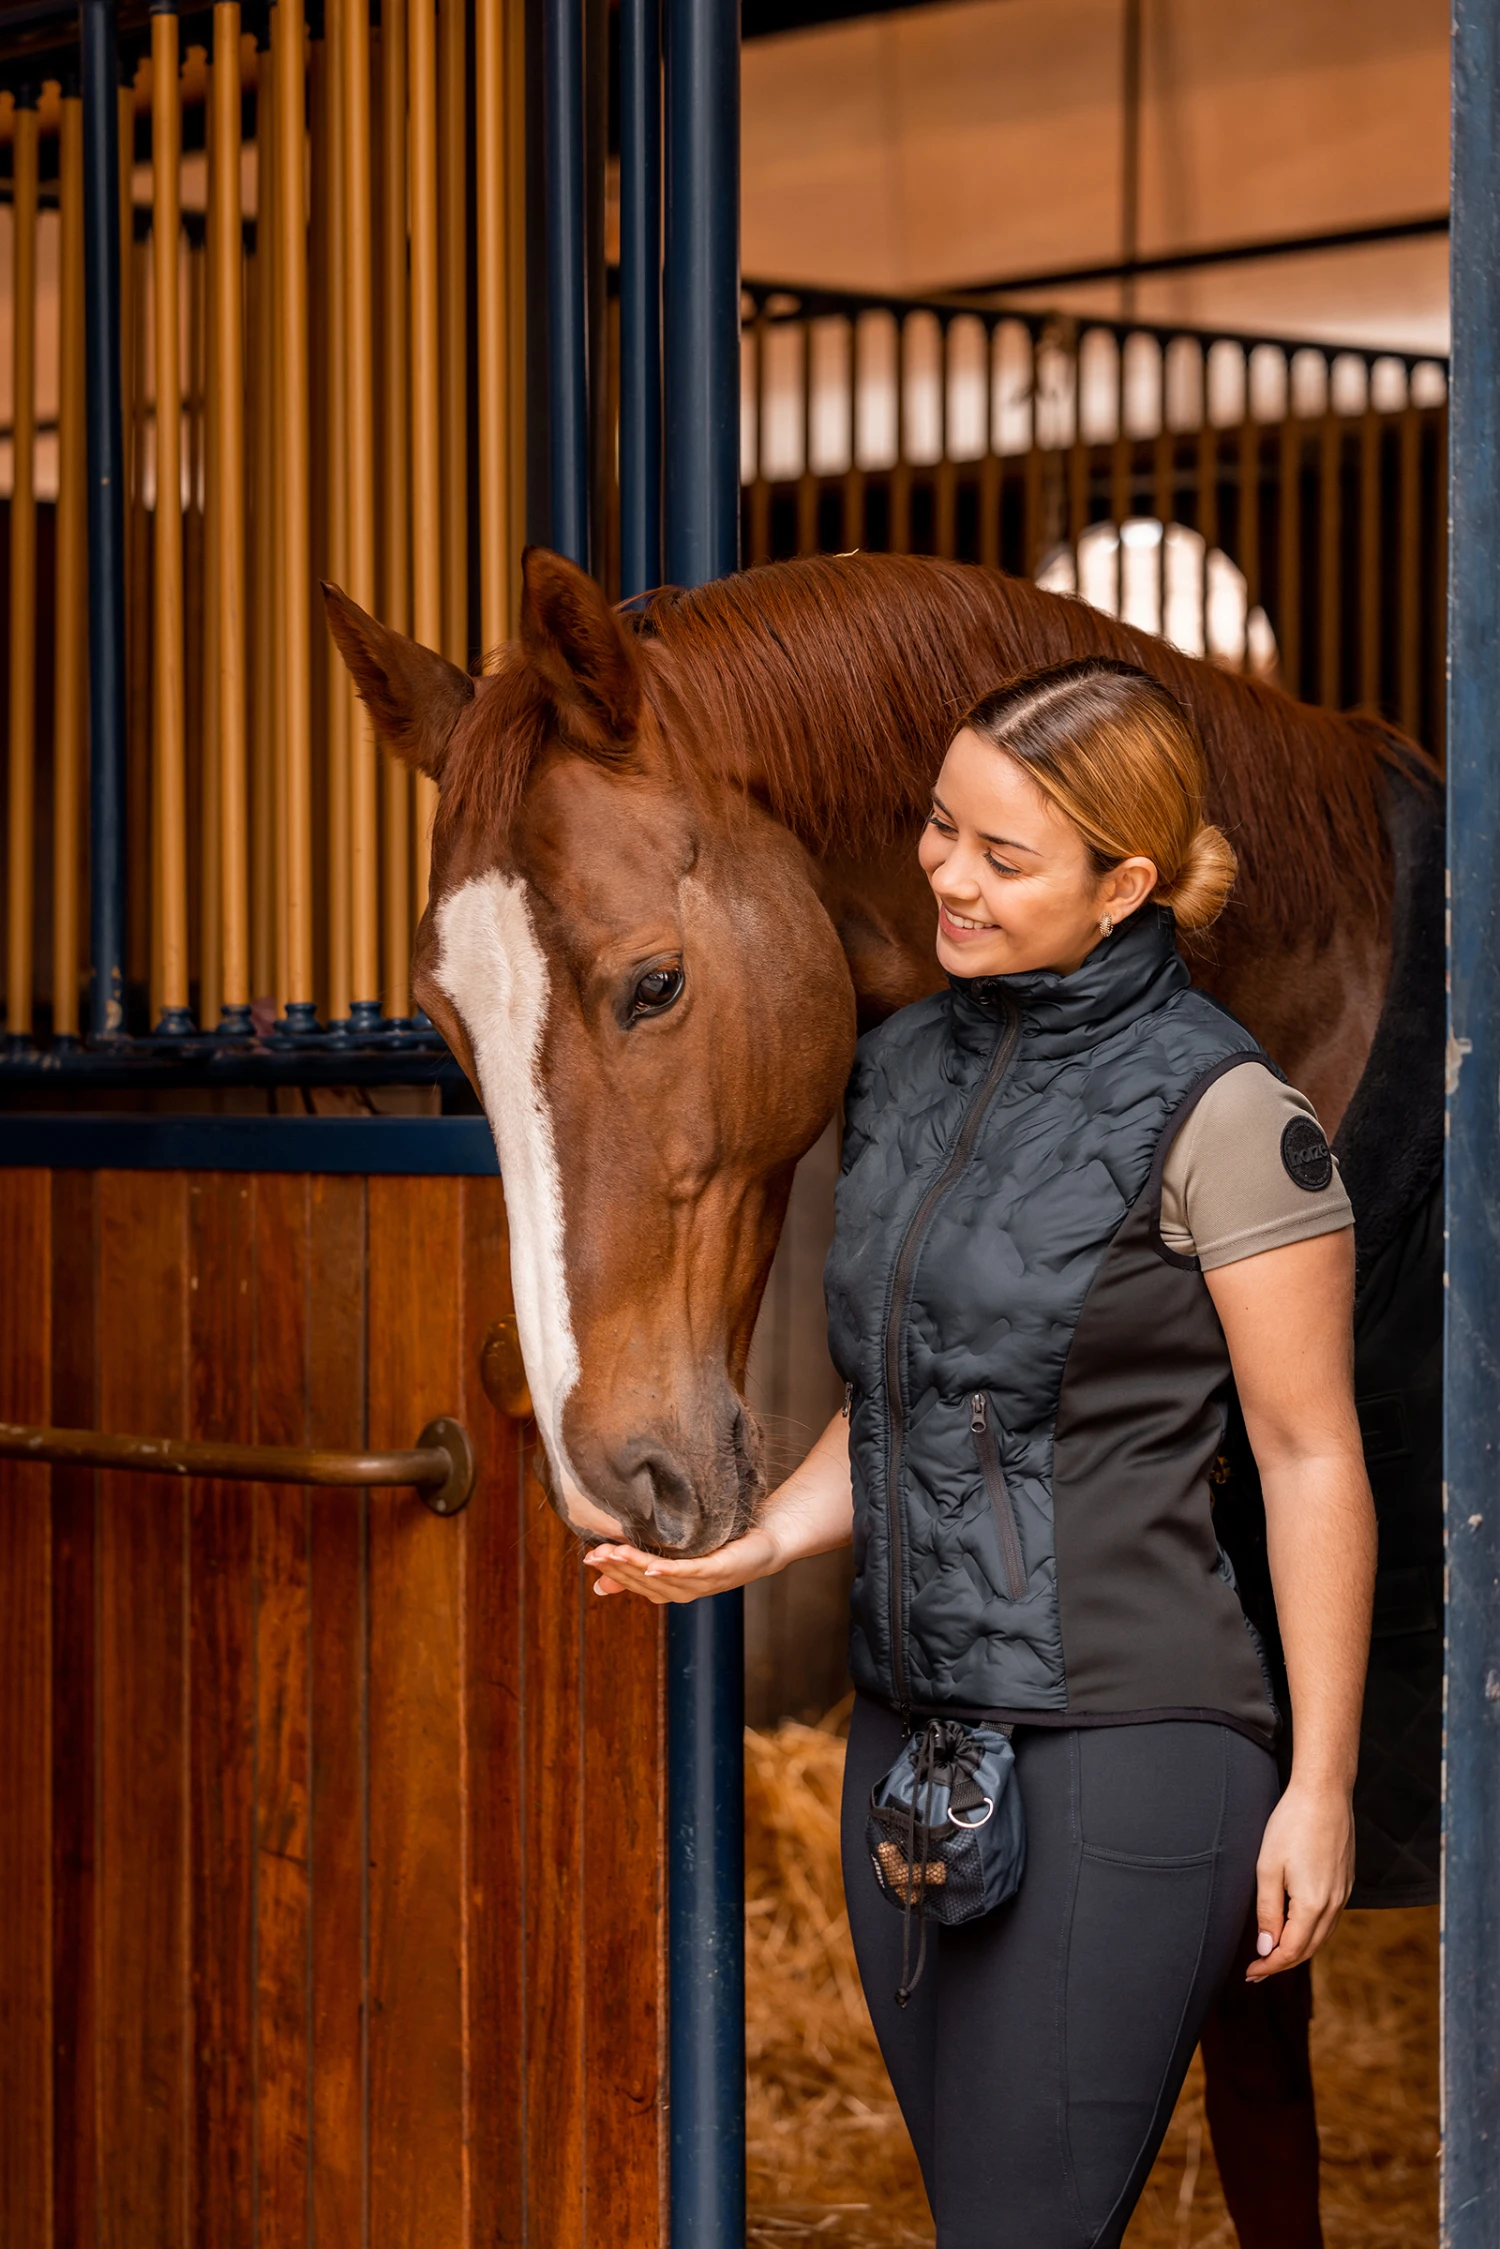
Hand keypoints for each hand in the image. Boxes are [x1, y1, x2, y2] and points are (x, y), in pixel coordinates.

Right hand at [585, 1522, 781, 1605]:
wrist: (768, 1542)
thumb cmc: (724, 1544)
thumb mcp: (680, 1553)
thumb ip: (644, 1566)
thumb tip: (601, 1584)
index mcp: (674, 1588)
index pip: (635, 1584)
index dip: (612, 1573)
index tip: (588, 1558)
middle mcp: (685, 1591)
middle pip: (643, 1584)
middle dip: (617, 1570)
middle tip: (592, 1554)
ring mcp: (702, 1584)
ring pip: (660, 1580)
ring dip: (634, 1569)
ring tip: (611, 1554)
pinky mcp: (717, 1572)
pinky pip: (687, 1574)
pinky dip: (667, 1573)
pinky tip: (651, 1568)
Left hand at [1245, 1778, 1355, 1982]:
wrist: (1325, 1793)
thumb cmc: (1291, 1824)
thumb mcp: (1268, 1867)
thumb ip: (1268, 1911)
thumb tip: (1267, 1948)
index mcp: (1313, 1905)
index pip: (1290, 1951)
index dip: (1269, 1966)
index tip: (1250, 1973)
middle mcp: (1334, 1905)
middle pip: (1308, 1949)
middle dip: (1282, 1963)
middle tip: (1257, 1969)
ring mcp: (1344, 1894)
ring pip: (1321, 1936)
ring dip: (1297, 1949)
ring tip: (1273, 1954)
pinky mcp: (1346, 1882)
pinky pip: (1329, 1919)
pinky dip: (1312, 1932)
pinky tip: (1297, 1927)